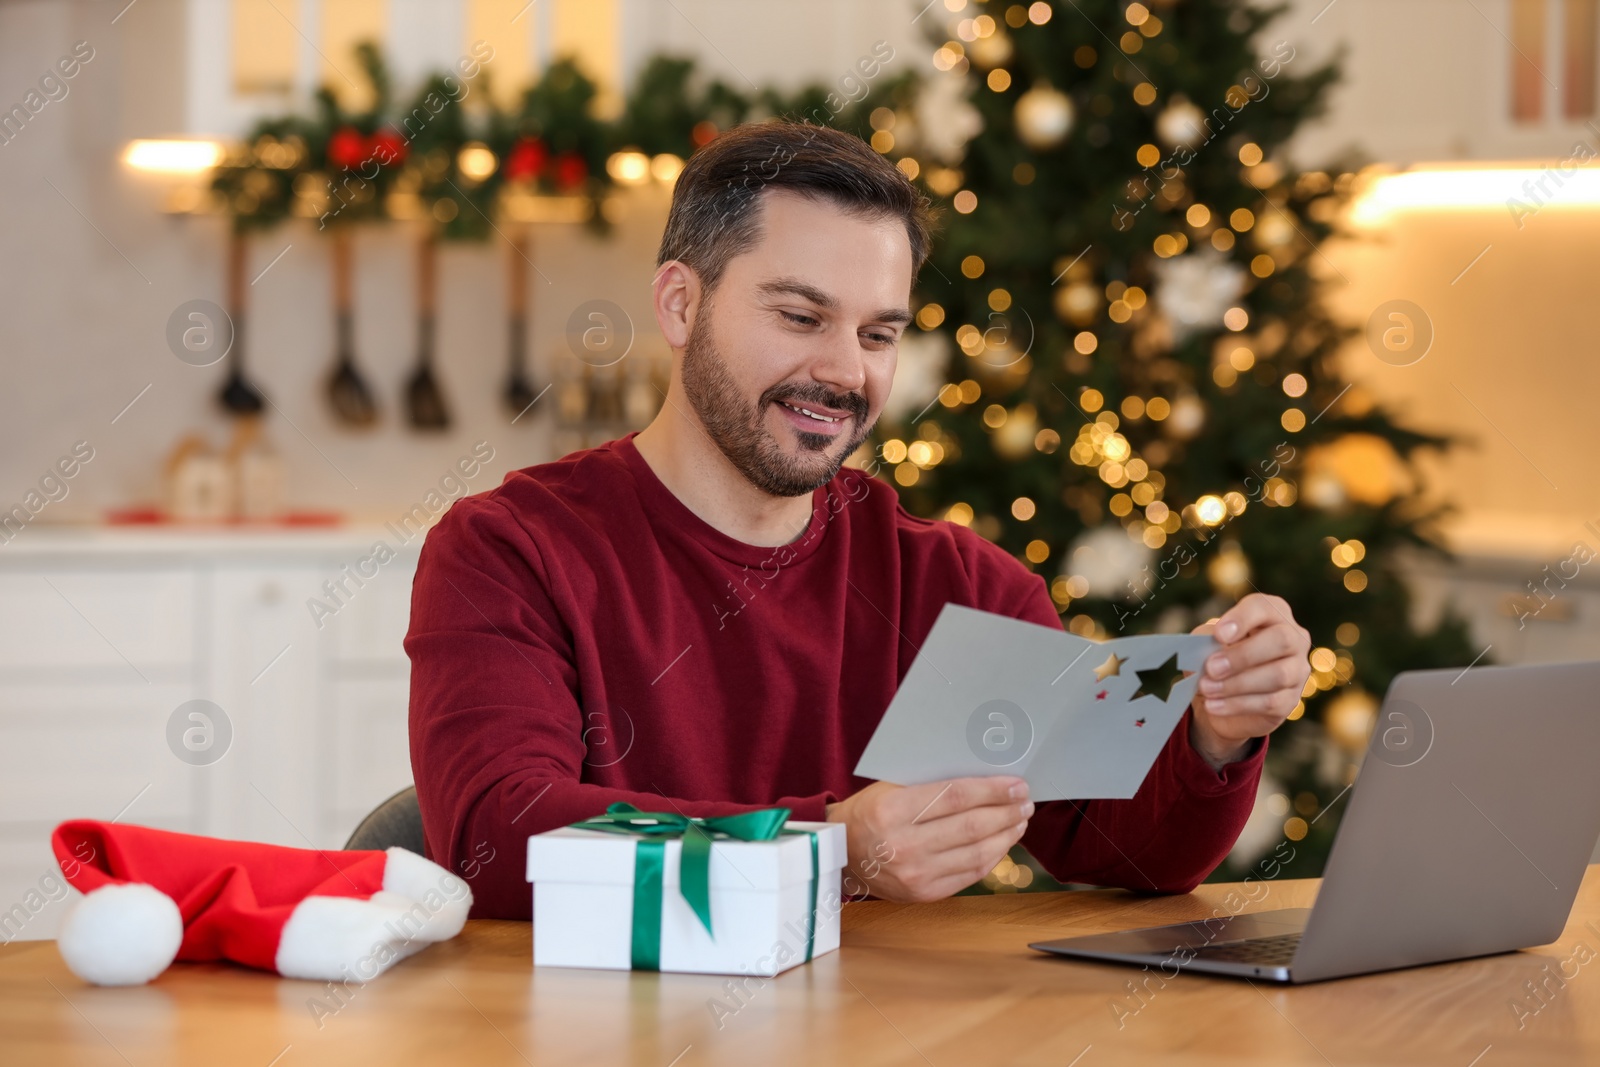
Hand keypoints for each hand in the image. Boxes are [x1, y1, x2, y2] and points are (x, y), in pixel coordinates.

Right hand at [824, 777, 1031, 902]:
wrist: (841, 854)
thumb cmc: (870, 812)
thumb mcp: (891, 788)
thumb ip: (932, 784)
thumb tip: (986, 778)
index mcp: (892, 810)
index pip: (955, 796)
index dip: (992, 790)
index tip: (1016, 784)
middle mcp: (903, 845)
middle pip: (971, 826)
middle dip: (1006, 811)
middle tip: (1025, 801)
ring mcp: (915, 874)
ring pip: (977, 853)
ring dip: (1006, 835)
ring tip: (1019, 820)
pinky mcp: (923, 894)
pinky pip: (970, 874)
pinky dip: (992, 857)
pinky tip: (1002, 842)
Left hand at [1189, 592, 1310, 767]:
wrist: (1222, 696)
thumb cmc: (1217, 657)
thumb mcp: (1207, 643)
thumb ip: (1207, 640)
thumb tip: (1207, 651)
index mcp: (1272, 614)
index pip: (1263, 607)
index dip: (1242, 618)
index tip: (1219, 634)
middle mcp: (1293, 638)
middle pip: (1281, 640)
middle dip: (1243, 655)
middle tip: (1212, 668)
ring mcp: (1297, 669)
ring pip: (1278, 675)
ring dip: (1237, 684)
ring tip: (1207, 689)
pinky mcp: (1291, 699)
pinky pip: (1272, 702)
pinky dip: (1238, 705)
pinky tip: (1214, 706)